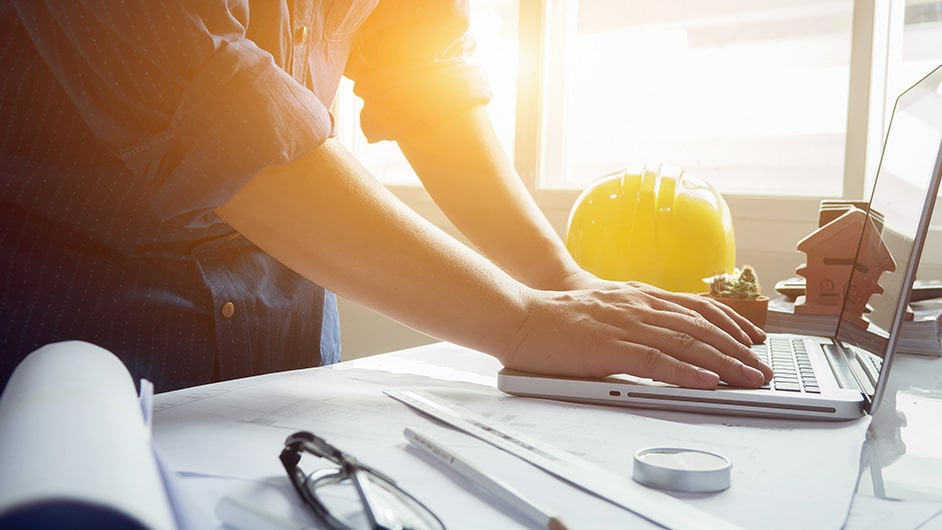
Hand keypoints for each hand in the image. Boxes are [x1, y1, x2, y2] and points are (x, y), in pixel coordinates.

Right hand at [503, 281, 772, 388]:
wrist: (521, 315)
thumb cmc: (558, 316)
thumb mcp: (604, 307)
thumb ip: (633, 315)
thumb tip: (659, 333)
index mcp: (638, 296)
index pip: (696, 306)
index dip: (730, 322)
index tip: (753, 338)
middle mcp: (639, 306)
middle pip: (701, 326)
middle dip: (738, 348)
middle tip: (763, 368)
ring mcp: (626, 325)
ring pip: (687, 343)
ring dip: (724, 362)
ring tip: (750, 378)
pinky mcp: (610, 348)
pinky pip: (657, 361)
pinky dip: (687, 372)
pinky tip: (708, 382)